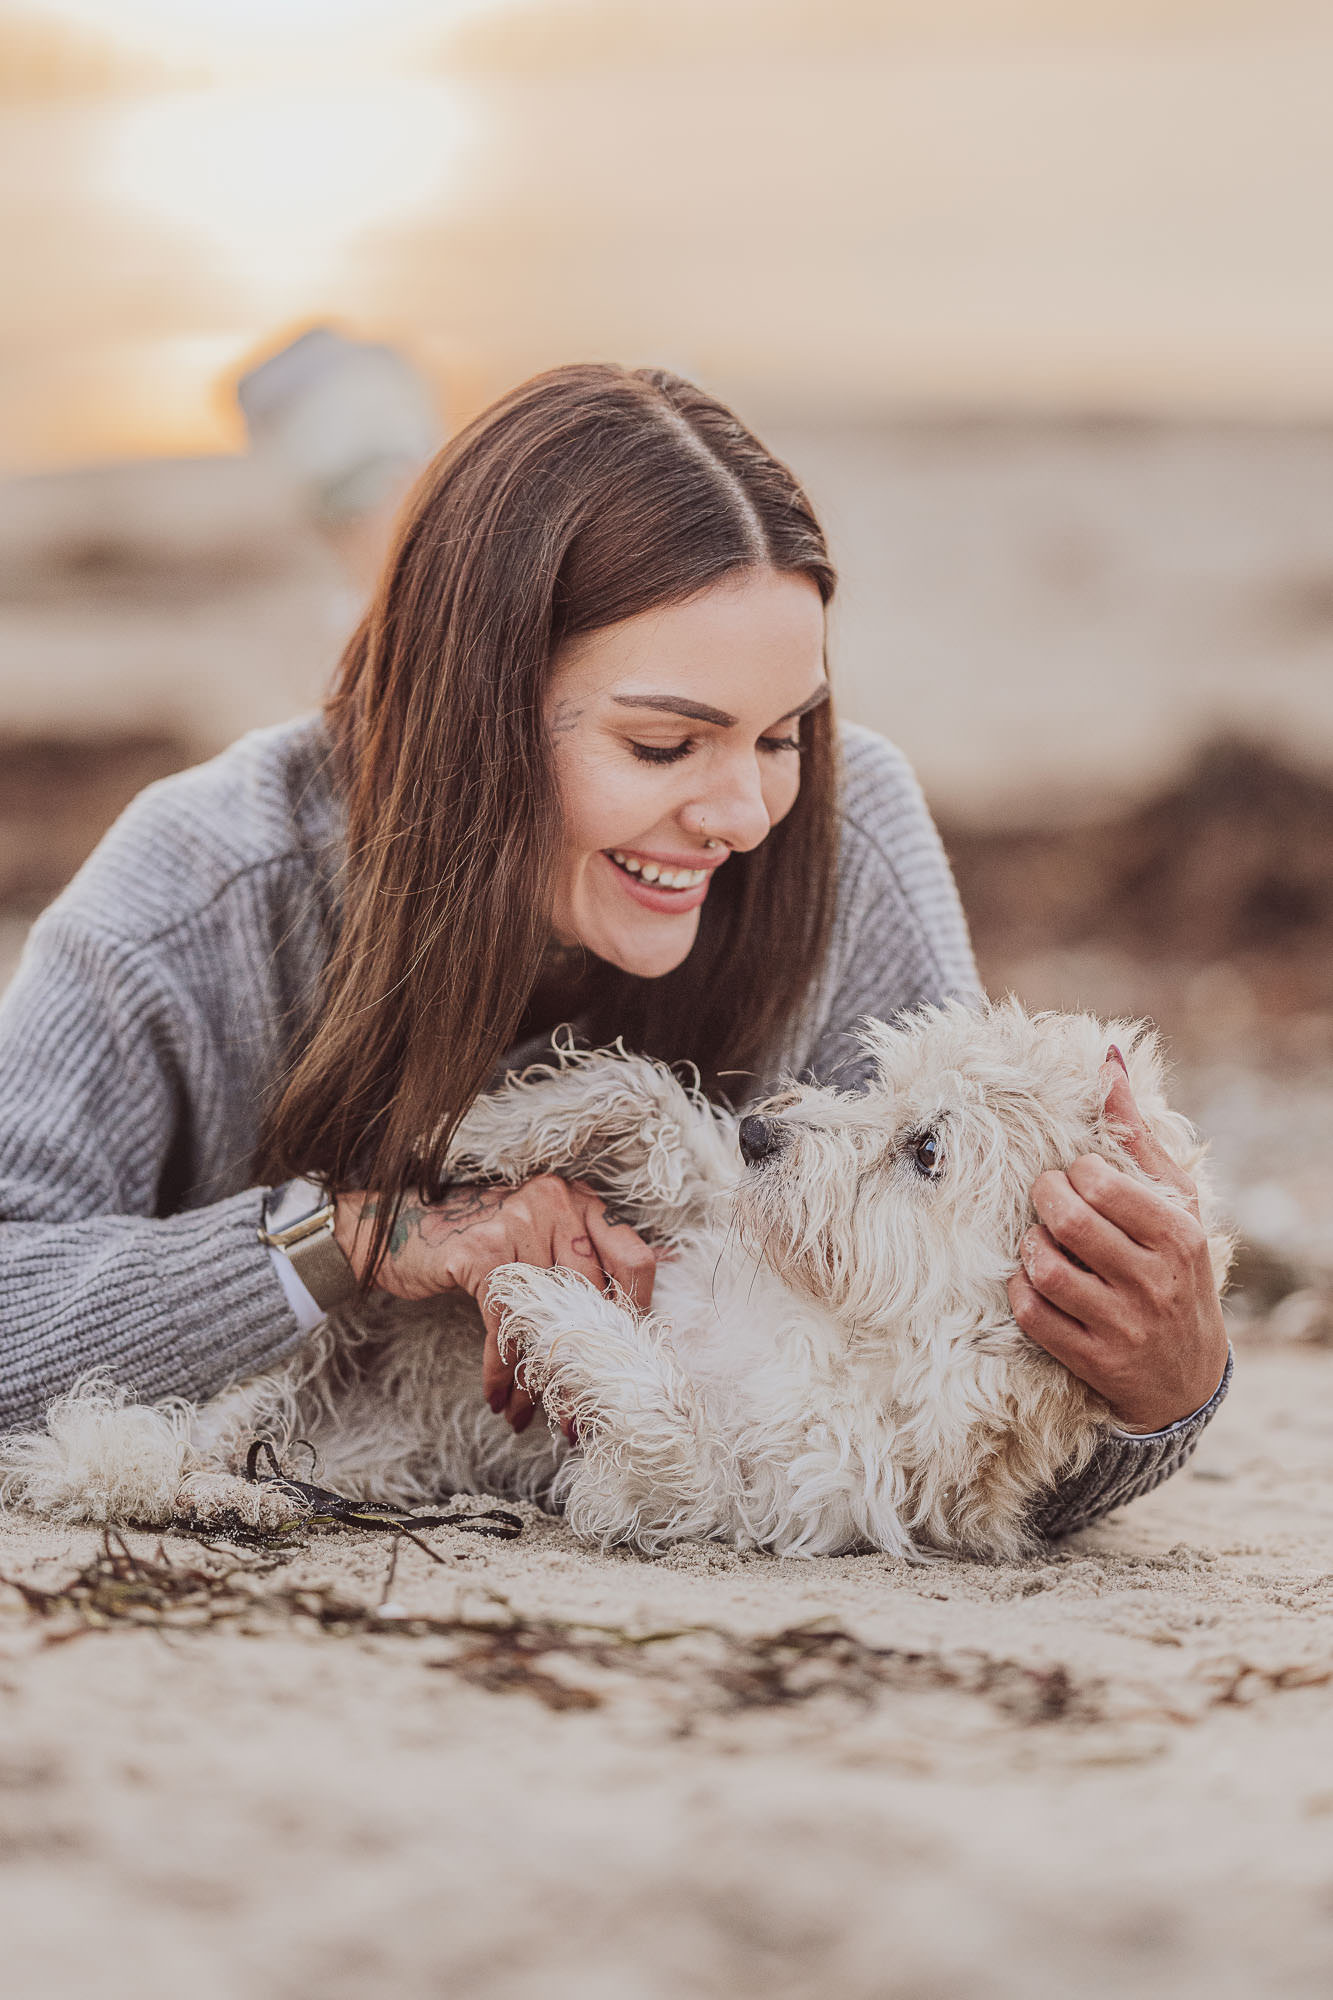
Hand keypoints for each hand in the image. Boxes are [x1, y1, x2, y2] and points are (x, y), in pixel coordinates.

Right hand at [334, 1177, 655, 1432]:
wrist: (399, 1223)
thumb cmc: (478, 1240)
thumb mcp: (538, 1238)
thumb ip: (581, 1266)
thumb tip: (634, 1323)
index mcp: (581, 1202)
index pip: (635, 1261)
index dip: (636, 1316)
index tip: (622, 1361)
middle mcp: (557, 1203)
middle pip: (593, 1300)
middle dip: (588, 1367)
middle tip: (583, 1415)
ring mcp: (518, 1223)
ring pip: (547, 1320)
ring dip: (542, 1380)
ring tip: (539, 1419)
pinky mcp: (480, 1251)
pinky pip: (503, 1325)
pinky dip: (501, 1369)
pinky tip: (498, 1398)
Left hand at [1006, 1049, 1228, 1432]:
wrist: (1187, 1375)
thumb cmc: (1174, 1266)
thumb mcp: (1173, 1201)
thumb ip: (1137, 1134)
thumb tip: (1108, 1061)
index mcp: (1177, 1234)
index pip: (1099, 1182)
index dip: (1074, 1173)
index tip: (1078, 1179)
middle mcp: (1154, 1280)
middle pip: (1067, 1220)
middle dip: (1043, 1200)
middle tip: (1046, 1200)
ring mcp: (1123, 1324)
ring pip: (1045, 1267)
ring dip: (1029, 1247)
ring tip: (1041, 1241)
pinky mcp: (1093, 1360)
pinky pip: (1032, 1314)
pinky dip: (1020, 1291)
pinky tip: (1033, 1281)